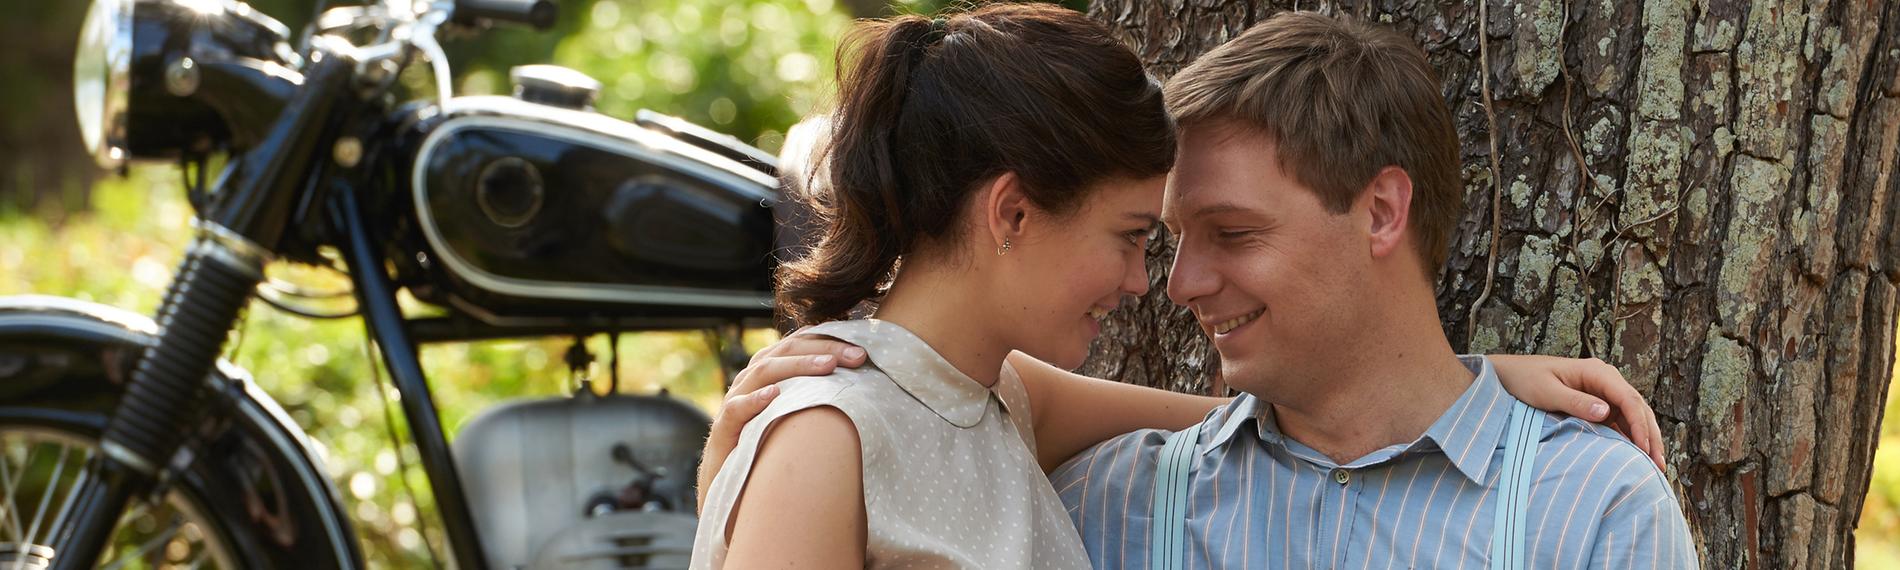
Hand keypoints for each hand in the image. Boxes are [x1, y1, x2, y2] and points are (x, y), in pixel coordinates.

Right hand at [695, 335, 869, 512]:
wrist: (731, 487)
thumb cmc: (769, 448)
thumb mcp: (797, 418)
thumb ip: (817, 398)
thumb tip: (863, 388)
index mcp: (769, 373)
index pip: (798, 344)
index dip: (829, 341)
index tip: (862, 350)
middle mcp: (750, 381)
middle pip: (785, 351)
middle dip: (823, 349)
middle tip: (857, 356)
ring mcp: (735, 402)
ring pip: (764, 371)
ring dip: (797, 366)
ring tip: (828, 366)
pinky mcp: (724, 429)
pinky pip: (737, 409)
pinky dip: (755, 400)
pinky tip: (775, 395)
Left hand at [1491, 355, 1665, 471]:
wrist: (1510, 374)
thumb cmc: (1525, 379)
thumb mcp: (1546, 392)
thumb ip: (1575, 402)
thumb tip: (1606, 412)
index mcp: (1597, 372)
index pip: (1629, 399)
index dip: (1640, 425)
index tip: (1645, 449)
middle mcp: (1606, 380)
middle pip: (1638, 408)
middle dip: (1650, 435)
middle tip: (1659, 465)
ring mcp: (1604, 392)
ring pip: (1634, 416)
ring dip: (1645, 439)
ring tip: (1656, 466)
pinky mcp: (1598, 404)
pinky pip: (1620, 421)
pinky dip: (1630, 438)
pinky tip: (1637, 457)